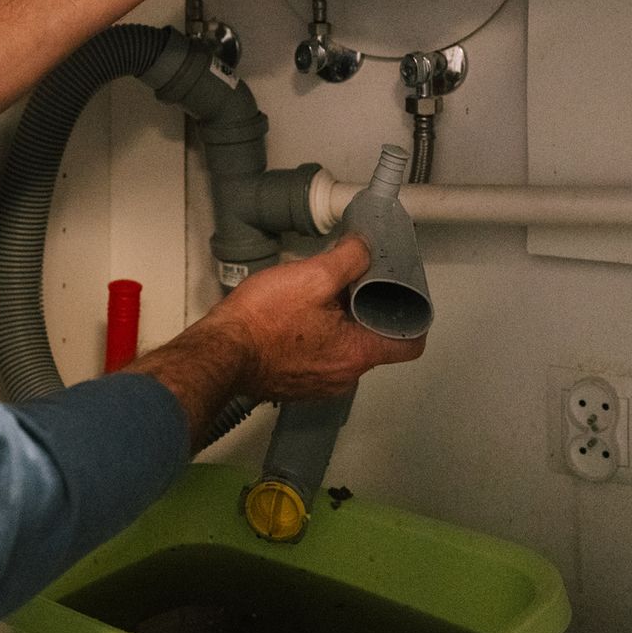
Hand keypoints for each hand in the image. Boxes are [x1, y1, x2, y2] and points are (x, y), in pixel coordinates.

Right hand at [208, 236, 423, 400]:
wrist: (219, 351)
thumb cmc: (259, 322)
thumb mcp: (313, 276)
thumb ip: (349, 259)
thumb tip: (365, 248)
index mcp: (356, 353)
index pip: (410, 344)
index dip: (412, 315)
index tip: (402, 295)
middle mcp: (343, 377)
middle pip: (374, 340)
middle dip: (366, 309)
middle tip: (348, 283)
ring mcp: (319, 384)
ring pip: (345, 348)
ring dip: (338, 322)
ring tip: (316, 297)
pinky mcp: (296, 383)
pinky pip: (319, 356)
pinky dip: (316, 336)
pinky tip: (295, 316)